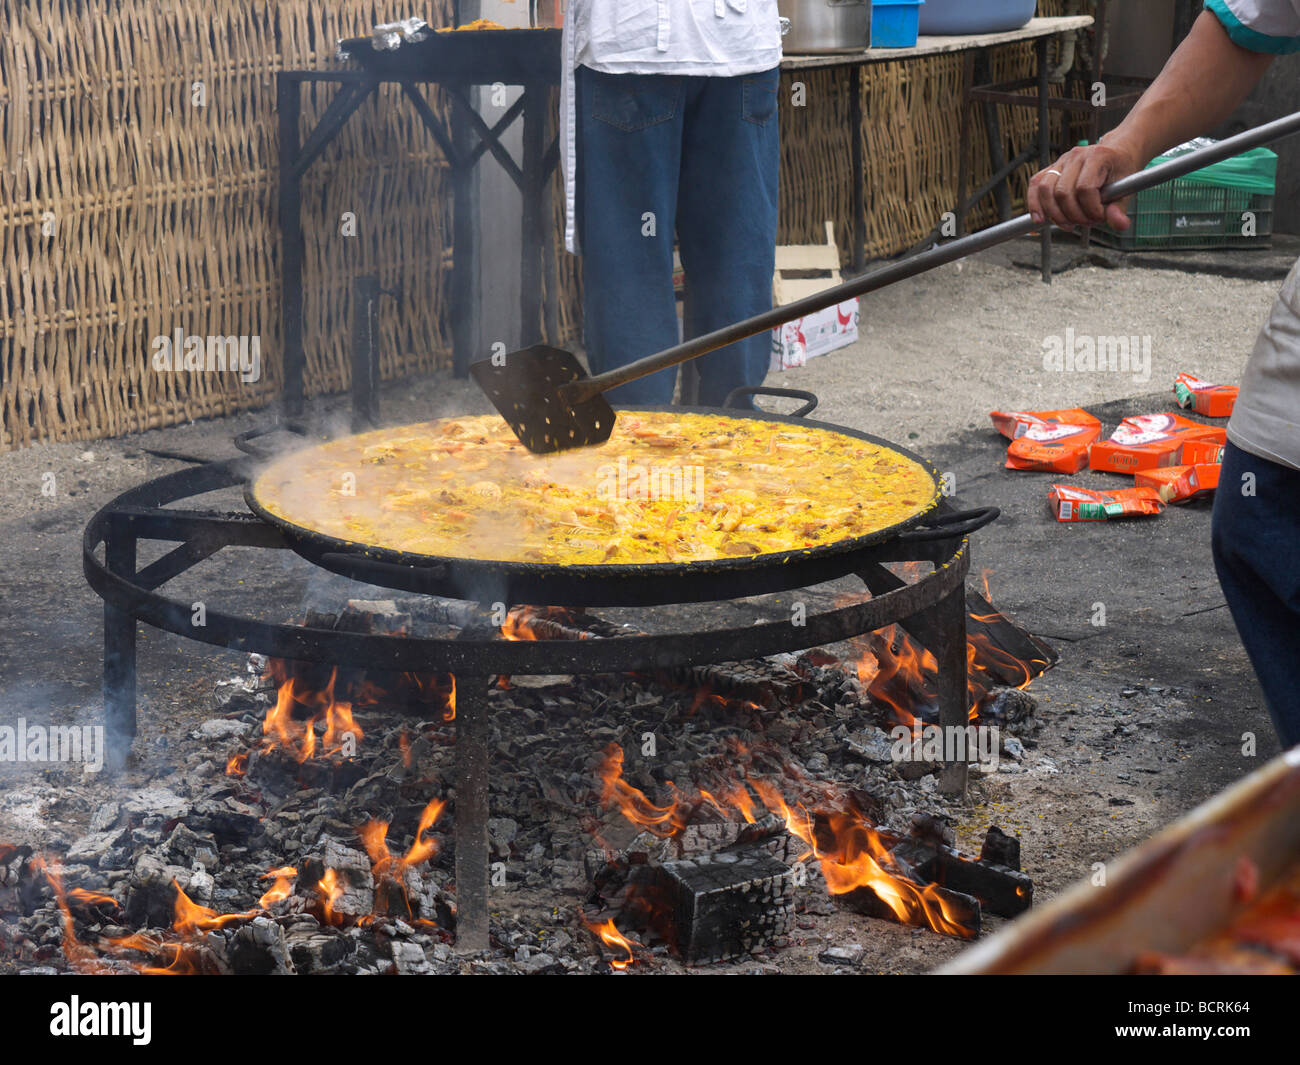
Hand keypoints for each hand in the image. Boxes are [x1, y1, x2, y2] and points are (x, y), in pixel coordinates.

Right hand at [1027, 141, 1141, 231]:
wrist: (1116, 153)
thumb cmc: (1120, 171)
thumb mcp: (1127, 189)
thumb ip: (1120, 209)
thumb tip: (1118, 225)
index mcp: (1098, 156)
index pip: (1085, 188)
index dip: (1091, 209)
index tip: (1099, 217)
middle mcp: (1076, 156)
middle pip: (1063, 192)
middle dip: (1073, 215)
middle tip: (1086, 223)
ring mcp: (1061, 161)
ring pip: (1046, 190)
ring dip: (1055, 214)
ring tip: (1069, 224)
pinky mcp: (1051, 168)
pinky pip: (1035, 185)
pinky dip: (1035, 204)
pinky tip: (1040, 219)